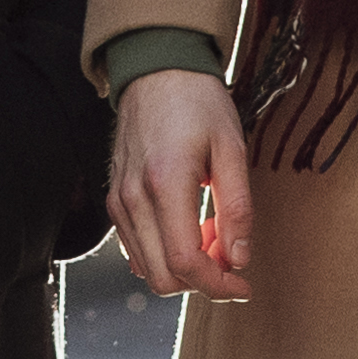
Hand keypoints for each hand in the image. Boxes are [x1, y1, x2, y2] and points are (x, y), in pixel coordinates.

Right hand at [109, 66, 255, 301]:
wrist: (156, 71)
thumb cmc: (198, 103)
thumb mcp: (232, 149)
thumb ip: (237, 208)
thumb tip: (239, 258)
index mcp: (165, 184)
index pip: (184, 262)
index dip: (217, 286)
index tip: (242, 286)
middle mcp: (134, 199)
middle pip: (162, 276)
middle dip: (202, 281)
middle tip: (231, 256)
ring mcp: (119, 202)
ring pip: (147, 269)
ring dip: (184, 268)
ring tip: (212, 233)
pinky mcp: (115, 201)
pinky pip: (137, 250)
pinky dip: (165, 254)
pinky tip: (188, 228)